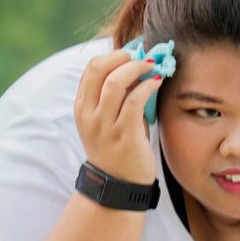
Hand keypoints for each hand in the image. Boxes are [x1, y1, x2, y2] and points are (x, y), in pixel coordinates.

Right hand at [74, 50, 162, 186]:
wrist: (119, 185)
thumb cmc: (118, 148)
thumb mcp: (107, 120)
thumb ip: (115, 96)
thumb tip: (137, 66)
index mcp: (82, 107)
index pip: (91, 68)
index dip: (113, 56)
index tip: (132, 56)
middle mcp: (89, 115)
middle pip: (100, 69)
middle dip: (125, 58)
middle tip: (144, 59)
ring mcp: (105, 126)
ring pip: (116, 83)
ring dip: (138, 69)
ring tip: (153, 68)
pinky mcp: (124, 135)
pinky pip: (135, 101)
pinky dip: (148, 87)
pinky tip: (157, 83)